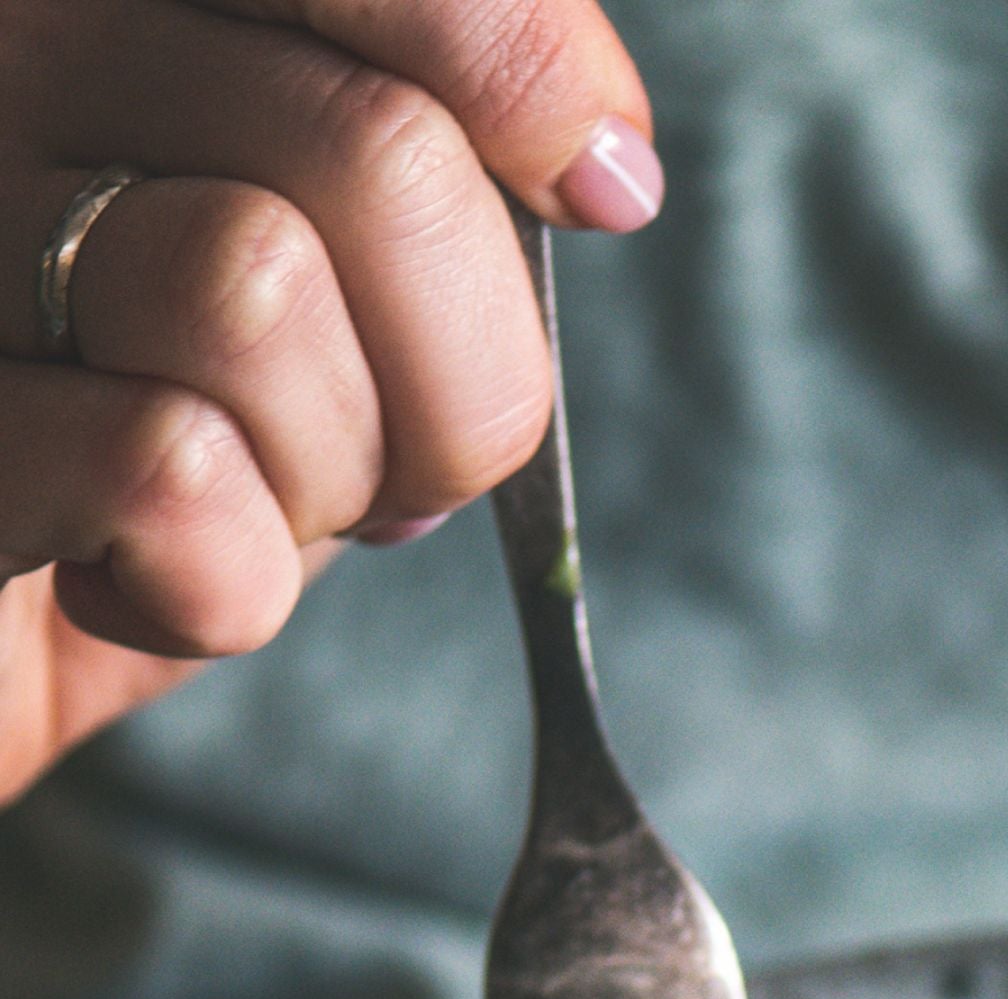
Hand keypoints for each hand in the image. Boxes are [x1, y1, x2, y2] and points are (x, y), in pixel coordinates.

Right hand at [0, 0, 661, 805]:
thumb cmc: (125, 459)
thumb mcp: (297, 295)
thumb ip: (403, 174)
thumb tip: (603, 167)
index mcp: (109, 2)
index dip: (527, 66)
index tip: (594, 186)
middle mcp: (10, 45)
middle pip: (378, 154)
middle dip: (456, 375)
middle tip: (387, 470)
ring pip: (259, 292)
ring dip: (318, 480)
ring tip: (230, 513)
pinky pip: (167, 470)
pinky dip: (216, 585)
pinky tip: (131, 586)